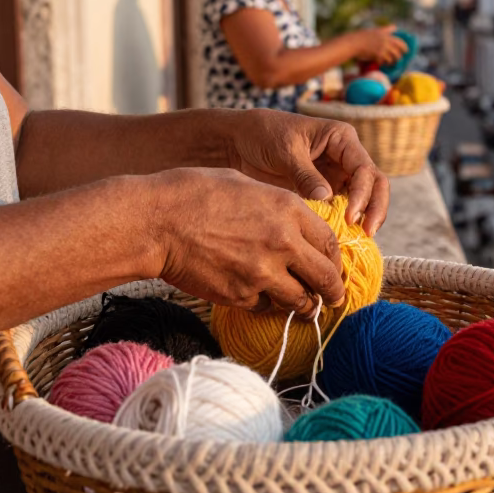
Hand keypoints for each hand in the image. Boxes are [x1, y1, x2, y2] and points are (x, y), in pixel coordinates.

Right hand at [149, 168, 344, 316]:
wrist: (157, 221)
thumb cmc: (195, 193)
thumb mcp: (247, 186)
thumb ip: (278, 208)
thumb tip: (295, 225)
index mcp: (288, 209)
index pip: (331, 242)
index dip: (336, 259)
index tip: (334, 267)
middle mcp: (283, 243)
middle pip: (325, 277)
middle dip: (333, 291)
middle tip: (335, 298)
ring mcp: (263, 273)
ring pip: (300, 300)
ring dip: (303, 303)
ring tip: (303, 305)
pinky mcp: (240, 295)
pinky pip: (265, 306)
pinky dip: (265, 304)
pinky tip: (258, 295)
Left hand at [225, 110, 388, 234]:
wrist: (239, 142)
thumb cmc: (264, 135)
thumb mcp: (285, 151)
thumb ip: (306, 174)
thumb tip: (327, 199)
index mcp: (341, 139)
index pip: (365, 169)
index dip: (362, 194)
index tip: (350, 217)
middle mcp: (345, 158)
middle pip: (375, 185)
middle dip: (375, 209)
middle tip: (366, 233)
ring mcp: (336, 176)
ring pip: (363, 200)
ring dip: (363, 220)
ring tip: (355, 241)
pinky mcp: (324, 193)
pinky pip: (341, 210)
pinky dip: (343, 225)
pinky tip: (337, 241)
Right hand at [354, 26, 408, 65]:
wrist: (353, 43)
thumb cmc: (362, 36)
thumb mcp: (375, 30)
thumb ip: (386, 30)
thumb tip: (395, 27)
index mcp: (385, 34)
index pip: (400, 41)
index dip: (404, 46)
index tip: (406, 50)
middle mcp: (386, 40)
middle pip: (399, 49)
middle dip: (400, 55)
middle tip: (399, 59)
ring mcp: (383, 48)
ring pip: (394, 56)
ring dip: (393, 60)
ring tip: (391, 63)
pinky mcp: (379, 55)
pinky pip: (386, 61)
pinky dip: (385, 63)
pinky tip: (382, 63)